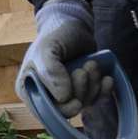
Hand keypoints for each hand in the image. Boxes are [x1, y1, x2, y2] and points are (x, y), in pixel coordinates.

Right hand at [17, 0, 107, 117]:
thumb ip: (50, 72)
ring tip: (92, 64)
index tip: (76, 101)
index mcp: (30, 89)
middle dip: (81, 92)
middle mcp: (47, 95)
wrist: (74, 25)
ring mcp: (67, 93)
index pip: (46, 112)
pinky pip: (96, 98)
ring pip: (84, 103)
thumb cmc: (56, 36)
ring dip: (93, 85)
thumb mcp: (47, 49)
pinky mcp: (84, 88)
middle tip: (83, 70)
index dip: (63, 110)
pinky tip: (107, 79)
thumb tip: (63, 97)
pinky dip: (104, 90)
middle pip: (68, 110)